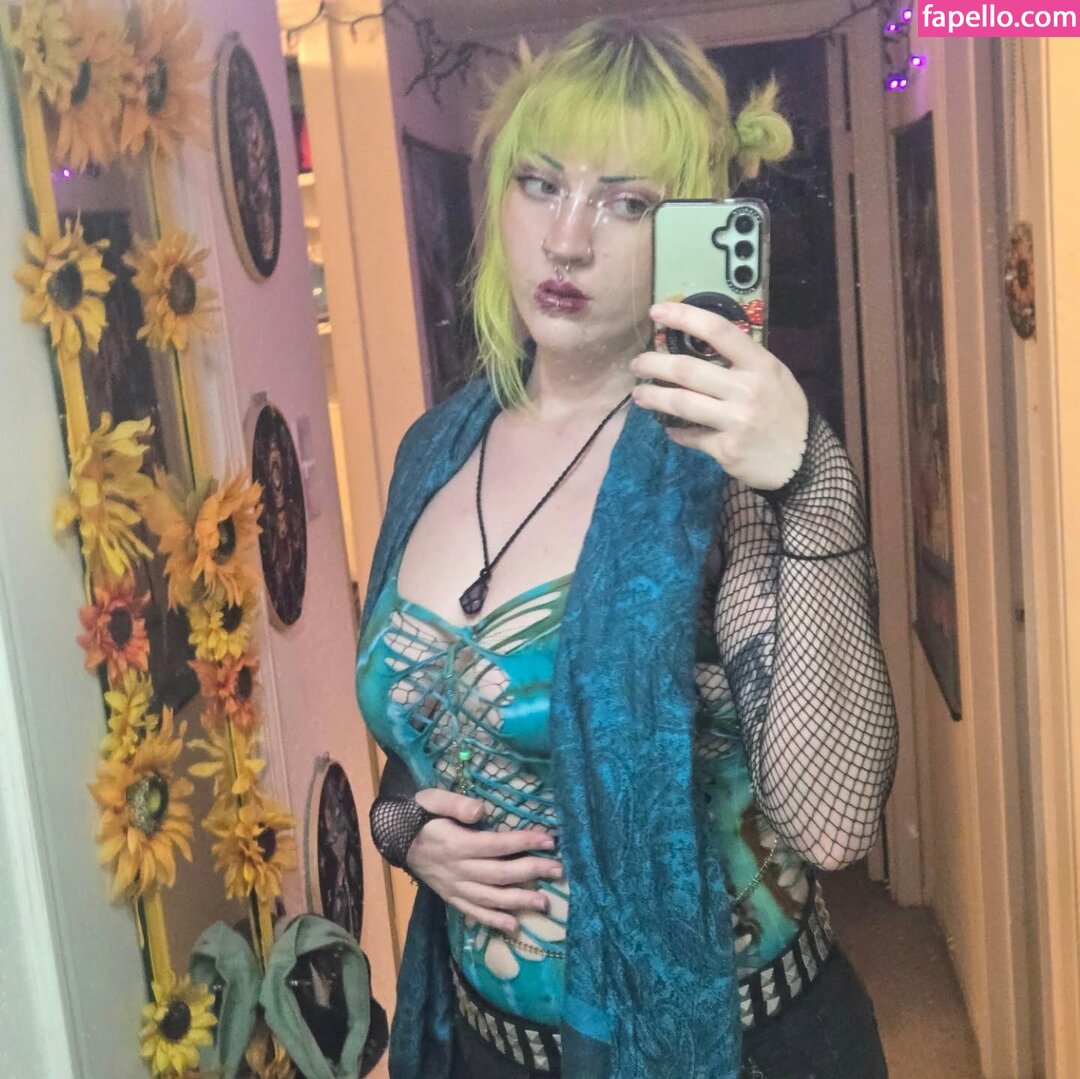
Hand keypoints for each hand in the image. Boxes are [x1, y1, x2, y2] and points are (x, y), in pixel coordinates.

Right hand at [408, 788, 563, 934]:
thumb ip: (455, 804)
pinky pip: (473, 912)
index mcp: (455, 843)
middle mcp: (457, 869)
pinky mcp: (450, 897)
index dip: (523, 842)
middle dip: (531, 871)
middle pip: (499, 873)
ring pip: (490, 898)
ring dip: (519, 901)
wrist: (393, 838)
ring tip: (544, 902)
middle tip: (558, 869)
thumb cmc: (418, 814)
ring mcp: (453, 887)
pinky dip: (493, 921)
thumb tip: (480, 810)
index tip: (549, 840)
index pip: (496, 845)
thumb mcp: (431, 799)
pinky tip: (514, 925)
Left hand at [630, 302, 809, 490]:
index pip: (718, 331)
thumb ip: (742, 362)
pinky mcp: (725, 449)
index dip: (684, 317)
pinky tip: (670, 428)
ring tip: (638, 395)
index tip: (657, 312)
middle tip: (636, 364)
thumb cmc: (786, 413)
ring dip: (653, 396)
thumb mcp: (775, 376)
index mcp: (760, 364)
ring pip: (681, 403)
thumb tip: (699, 345)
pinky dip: (676, 432)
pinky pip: (690, 436)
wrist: (804, 461)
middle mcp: (747, 390)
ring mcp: (735, 421)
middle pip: (687, 370)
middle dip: (654, 364)